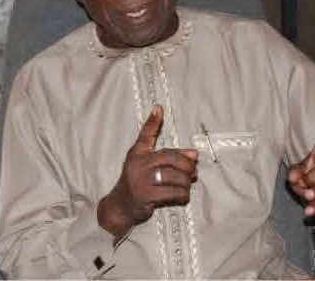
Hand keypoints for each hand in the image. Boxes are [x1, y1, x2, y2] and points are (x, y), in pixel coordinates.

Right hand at [97, 105, 197, 238]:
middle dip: (186, 164)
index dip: (152, 121)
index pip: (145, 135)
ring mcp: (141, 180)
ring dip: (186, 181)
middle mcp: (138, 164)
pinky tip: (183, 195)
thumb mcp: (146, 166)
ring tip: (187, 183)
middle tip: (193, 170)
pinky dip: (183, 194)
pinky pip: (173, 192)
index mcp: (138, 153)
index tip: (159, 108)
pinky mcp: (146, 196)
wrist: (120, 206)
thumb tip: (194, 154)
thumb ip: (169, 157)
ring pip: (174, 176)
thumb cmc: (138, 183)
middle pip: (169, 157)